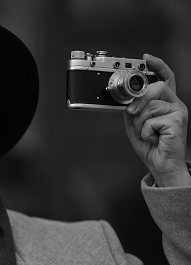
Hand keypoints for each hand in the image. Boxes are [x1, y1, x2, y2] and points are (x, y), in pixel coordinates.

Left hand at [124, 54, 189, 186]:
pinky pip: (151, 120)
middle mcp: (174, 104)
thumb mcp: (135, 124)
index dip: (157, 66)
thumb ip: (133, 109)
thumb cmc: (151, 146)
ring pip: (150, 106)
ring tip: (146, 133)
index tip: (146, 58)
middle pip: (155, 87)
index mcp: (165, 102)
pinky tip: (154, 138)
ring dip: (140, 123)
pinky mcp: (178, 120)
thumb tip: (127, 98)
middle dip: (139, 100)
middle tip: (131, 113)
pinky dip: (146, 131)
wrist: (161, 165)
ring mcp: (178, 111)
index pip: (165, 78)